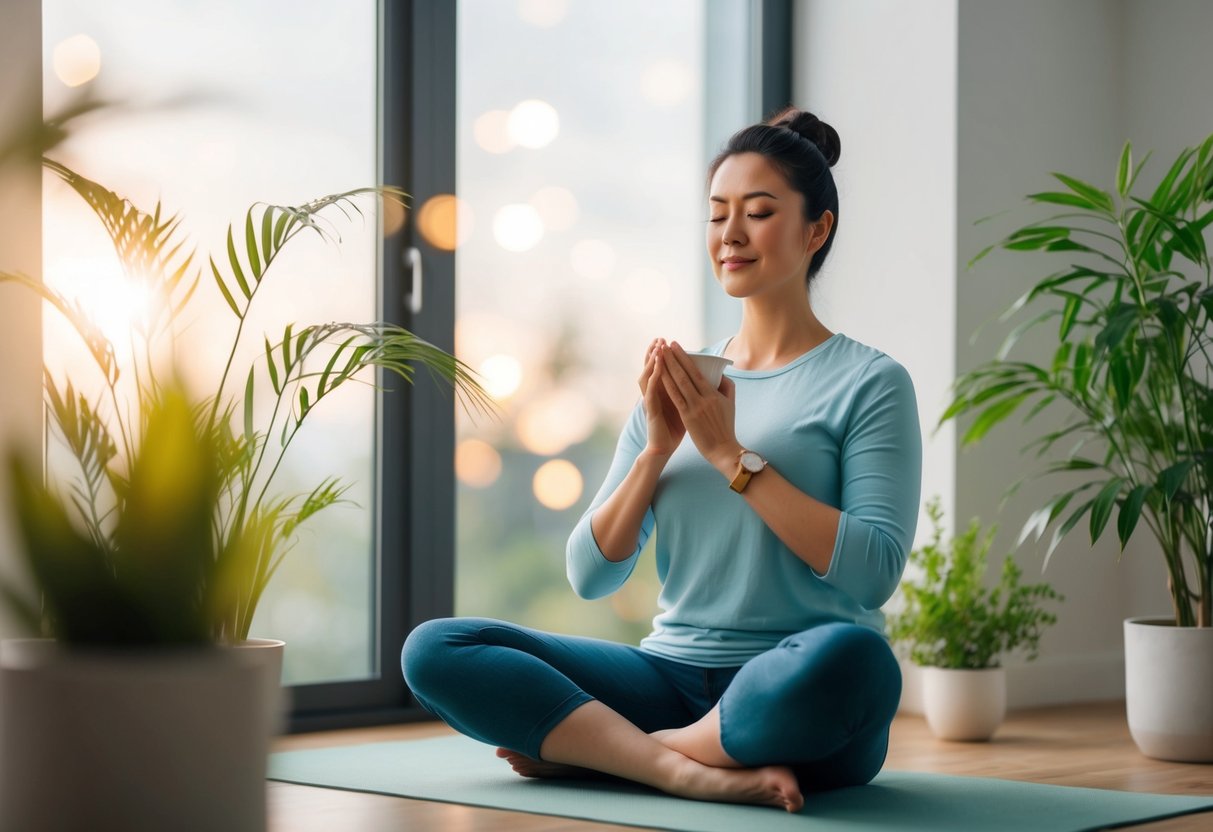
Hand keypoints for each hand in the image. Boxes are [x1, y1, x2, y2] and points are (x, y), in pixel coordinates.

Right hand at [639, 338, 684, 455]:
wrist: (663, 448)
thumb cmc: (674, 429)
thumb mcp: (683, 408)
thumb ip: (690, 395)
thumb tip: (705, 383)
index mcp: (664, 392)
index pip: (663, 370)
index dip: (666, 356)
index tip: (672, 342)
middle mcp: (655, 394)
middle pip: (654, 369)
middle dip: (658, 353)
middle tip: (661, 338)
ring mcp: (651, 401)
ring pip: (649, 376)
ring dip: (653, 362)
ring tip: (658, 348)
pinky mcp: (650, 410)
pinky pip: (650, 392)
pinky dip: (654, 379)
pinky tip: (658, 369)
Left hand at [657, 341, 741, 475]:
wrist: (723, 449)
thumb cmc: (726, 427)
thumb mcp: (730, 404)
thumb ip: (726, 386)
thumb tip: (719, 374)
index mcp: (714, 394)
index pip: (696, 371)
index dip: (685, 357)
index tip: (676, 346)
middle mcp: (703, 398)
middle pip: (685, 374)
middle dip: (674, 358)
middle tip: (665, 345)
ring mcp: (694, 407)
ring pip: (678, 384)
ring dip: (667, 368)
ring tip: (660, 355)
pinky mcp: (687, 417)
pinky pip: (675, 397)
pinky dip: (667, 385)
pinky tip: (660, 376)